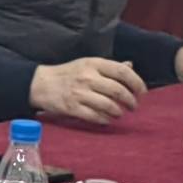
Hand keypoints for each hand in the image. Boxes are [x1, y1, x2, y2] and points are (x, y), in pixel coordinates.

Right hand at [30, 56, 147, 125]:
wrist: (41, 84)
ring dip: (119, 112)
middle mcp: (88, 77)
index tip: (142, 92)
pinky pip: (95, 116)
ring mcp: (79, 93)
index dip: (136, 83)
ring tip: (121, 113)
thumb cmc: (68, 74)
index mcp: (94, 63)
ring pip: (108, 105)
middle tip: (134, 106)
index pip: (122, 71)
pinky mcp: (72, 107)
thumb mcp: (88, 64)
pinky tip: (108, 119)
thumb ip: (109, 66)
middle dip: (130, 101)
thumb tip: (130, 65)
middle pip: (118, 90)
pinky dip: (105, 119)